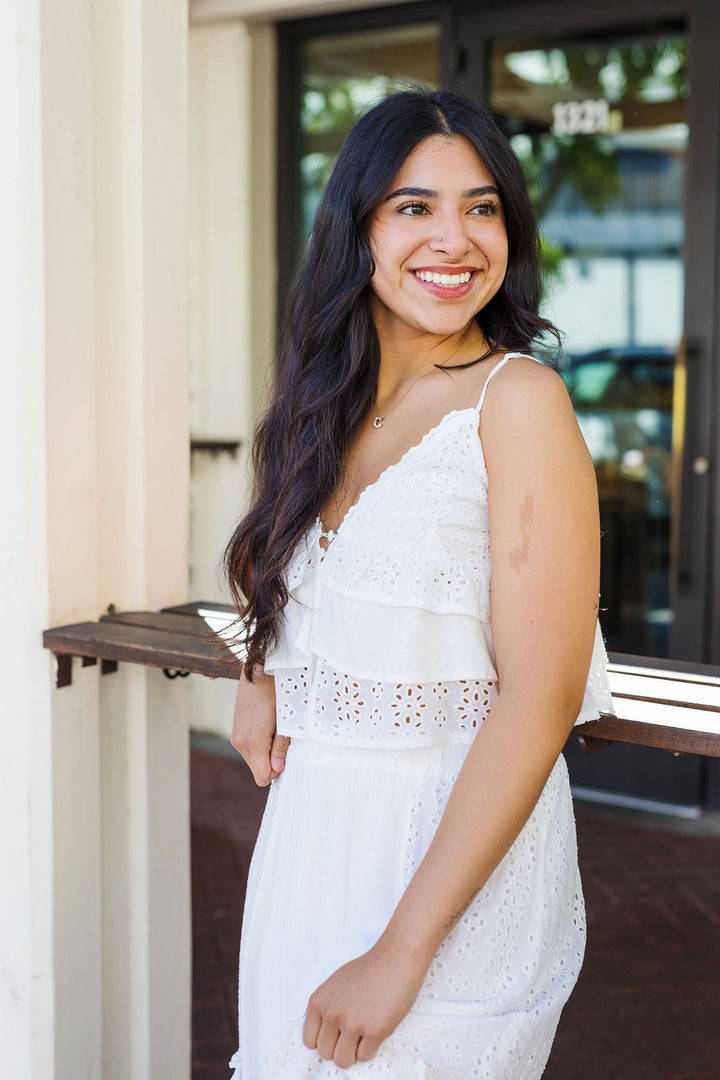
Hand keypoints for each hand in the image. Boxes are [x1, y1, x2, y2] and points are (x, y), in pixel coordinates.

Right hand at [230, 669, 289, 785]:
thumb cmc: (277, 693)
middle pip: (258, 770)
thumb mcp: (285, 720)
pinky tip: (266, 726)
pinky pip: (249, 750)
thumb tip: (278, 770)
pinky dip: (259, 745)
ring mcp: (236, 738)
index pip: (262, 777)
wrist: (258, 672)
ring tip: (273, 729)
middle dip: (271, 762)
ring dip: (265, 753)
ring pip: (253, 761)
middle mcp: (241, 742)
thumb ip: (281, 747)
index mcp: (254, 741)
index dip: (277, 771)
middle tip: (281, 738)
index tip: (286, 755)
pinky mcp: (235, 732)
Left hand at [302, 940, 426, 1068]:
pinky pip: (364, 1057)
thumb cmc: (369, 969)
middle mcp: (332, 1014)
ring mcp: (352, 1023)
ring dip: (353, 1053)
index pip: (309, 1040)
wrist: (396, 959)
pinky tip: (375, 1032)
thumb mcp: (336, 982)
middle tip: (352, 1036)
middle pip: (325, 1053)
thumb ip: (324, 1004)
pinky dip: (370, 1049)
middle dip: (339, 1048)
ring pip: (343, 1060)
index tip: (334, 1037)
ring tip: (362, 1038)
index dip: (323, 1041)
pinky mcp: (373, 1031)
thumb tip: (314, 1025)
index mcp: (319, 1002)